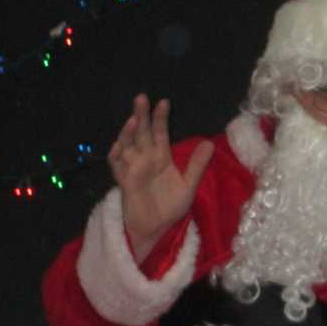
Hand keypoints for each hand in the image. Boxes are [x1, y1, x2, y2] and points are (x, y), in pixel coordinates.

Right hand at [108, 94, 213, 261]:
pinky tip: (120, 145)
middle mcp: (145, 159)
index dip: (160, 118)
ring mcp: (133, 169)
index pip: (160, 133)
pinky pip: (116, 164)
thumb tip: (210, 143)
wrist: (157, 228)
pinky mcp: (124, 181)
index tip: (164, 102)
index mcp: (161, 158)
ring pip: (126, 145)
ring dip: (128, 133)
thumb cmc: (171, 206)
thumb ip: (197, 165)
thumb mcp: (188, 185)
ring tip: (134, 120)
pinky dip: (116, 154)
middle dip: (141, 116)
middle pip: (141, 133)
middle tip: (141, 98)